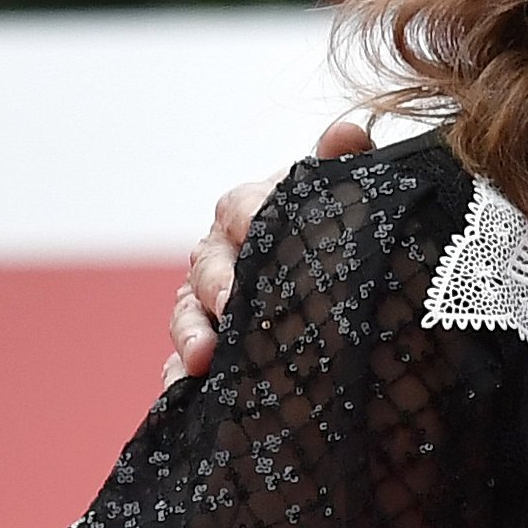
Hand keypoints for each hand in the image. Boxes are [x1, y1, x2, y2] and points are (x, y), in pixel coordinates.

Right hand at [166, 119, 374, 385]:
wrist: (338, 288)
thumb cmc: (333, 234)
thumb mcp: (343, 200)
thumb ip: (345, 166)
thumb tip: (347, 134)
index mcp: (253, 214)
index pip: (242, 208)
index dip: (249, 218)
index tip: (256, 233)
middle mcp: (223, 257)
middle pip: (208, 266)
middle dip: (216, 286)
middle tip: (233, 307)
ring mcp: (209, 305)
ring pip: (188, 316)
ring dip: (190, 336)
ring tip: (201, 359)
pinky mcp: (208, 349)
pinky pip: (184, 365)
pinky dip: (179, 379)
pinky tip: (184, 393)